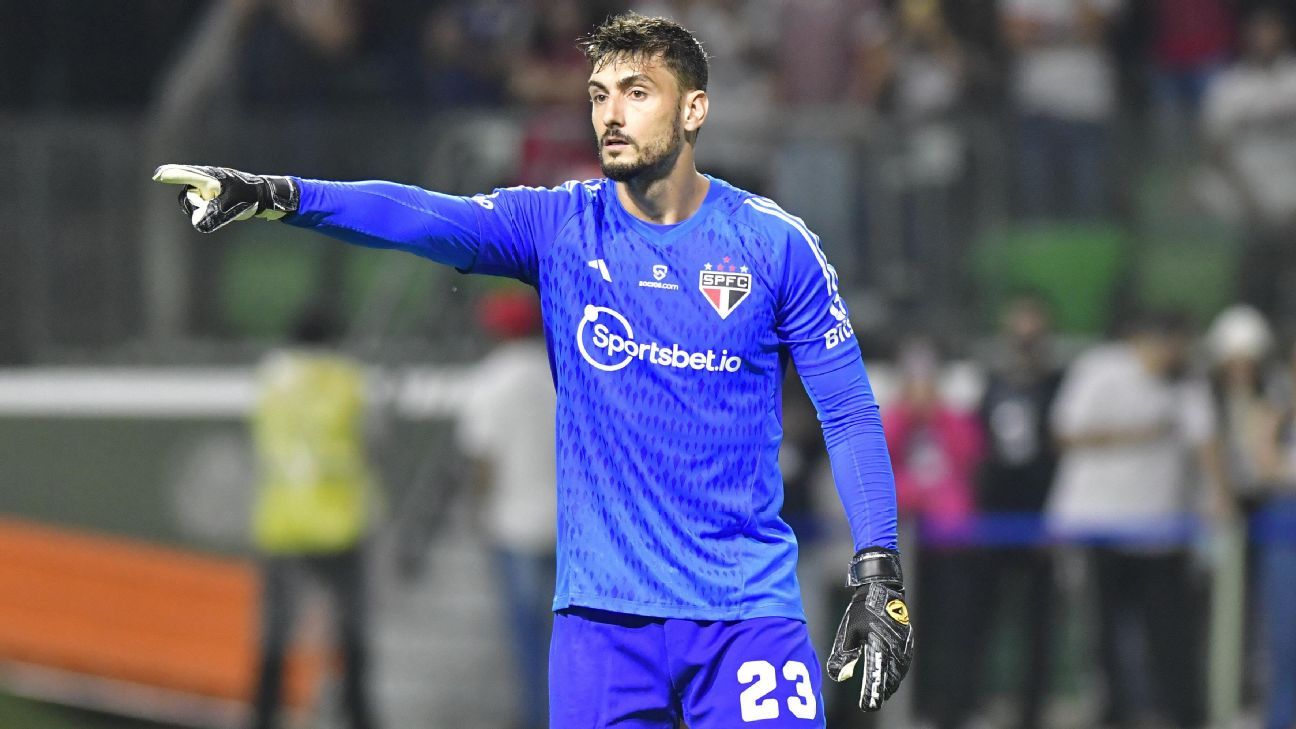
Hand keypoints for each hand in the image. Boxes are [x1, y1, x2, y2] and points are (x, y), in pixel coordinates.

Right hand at [152, 164, 298, 232]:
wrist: (260, 195)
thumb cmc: (247, 198)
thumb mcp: (231, 208)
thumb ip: (213, 215)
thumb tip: (198, 225)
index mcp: (209, 178)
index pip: (187, 175)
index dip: (172, 176)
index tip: (158, 176)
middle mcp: (203, 179)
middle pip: (186, 197)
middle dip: (197, 206)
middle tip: (217, 204)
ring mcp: (204, 186)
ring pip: (191, 203)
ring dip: (203, 209)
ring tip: (223, 205)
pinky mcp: (206, 193)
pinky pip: (198, 205)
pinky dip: (205, 210)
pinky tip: (218, 208)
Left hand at [826, 547, 913, 710]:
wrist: (882, 589)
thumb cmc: (861, 609)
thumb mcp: (848, 631)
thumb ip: (844, 655)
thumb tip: (839, 677)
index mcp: (879, 646)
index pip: (876, 678)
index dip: (872, 694)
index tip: (867, 706)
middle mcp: (895, 648)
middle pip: (891, 679)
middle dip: (882, 691)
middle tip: (873, 701)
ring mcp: (904, 645)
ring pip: (899, 672)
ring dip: (891, 683)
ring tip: (883, 692)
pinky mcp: (908, 641)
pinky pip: (904, 663)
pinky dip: (898, 672)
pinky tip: (892, 675)